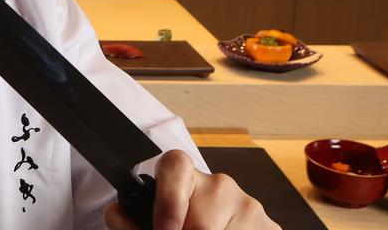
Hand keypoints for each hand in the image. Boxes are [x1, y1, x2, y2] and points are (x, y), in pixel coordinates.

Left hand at [104, 150, 276, 229]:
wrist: (220, 224)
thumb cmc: (183, 224)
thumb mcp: (156, 221)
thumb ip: (135, 221)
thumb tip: (116, 214)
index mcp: (187, 177)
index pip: (174, 165)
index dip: (167, 201)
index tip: (163, 229)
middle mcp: (221, 185)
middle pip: (200, 220)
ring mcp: (249, 206)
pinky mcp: (271, 227)